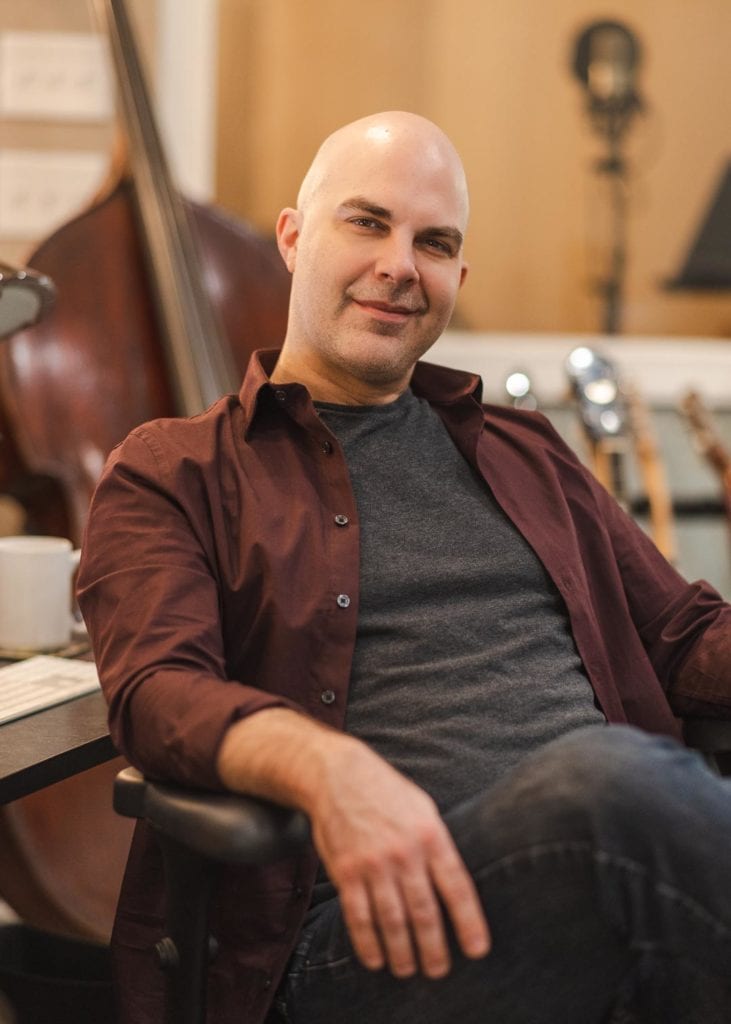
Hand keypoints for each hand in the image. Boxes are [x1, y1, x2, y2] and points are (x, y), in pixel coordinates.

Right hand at [309, 740, 490, 978]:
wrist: (338, 776)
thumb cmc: (387, 793)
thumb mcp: (423, 809)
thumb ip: (439, 845)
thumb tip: (455, 886)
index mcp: (431, 835)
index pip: (457, 887)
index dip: (469, 922)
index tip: (477, 951)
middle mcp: (404, 852)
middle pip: (425, 913)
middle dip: (434, 948)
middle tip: (439, 971)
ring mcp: (373, 864)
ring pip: (392, 921)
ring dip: (402, 953)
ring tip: (408, 970)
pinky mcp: (346, 872)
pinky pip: (358, 917)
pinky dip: (367, 944)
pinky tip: (376, 959)